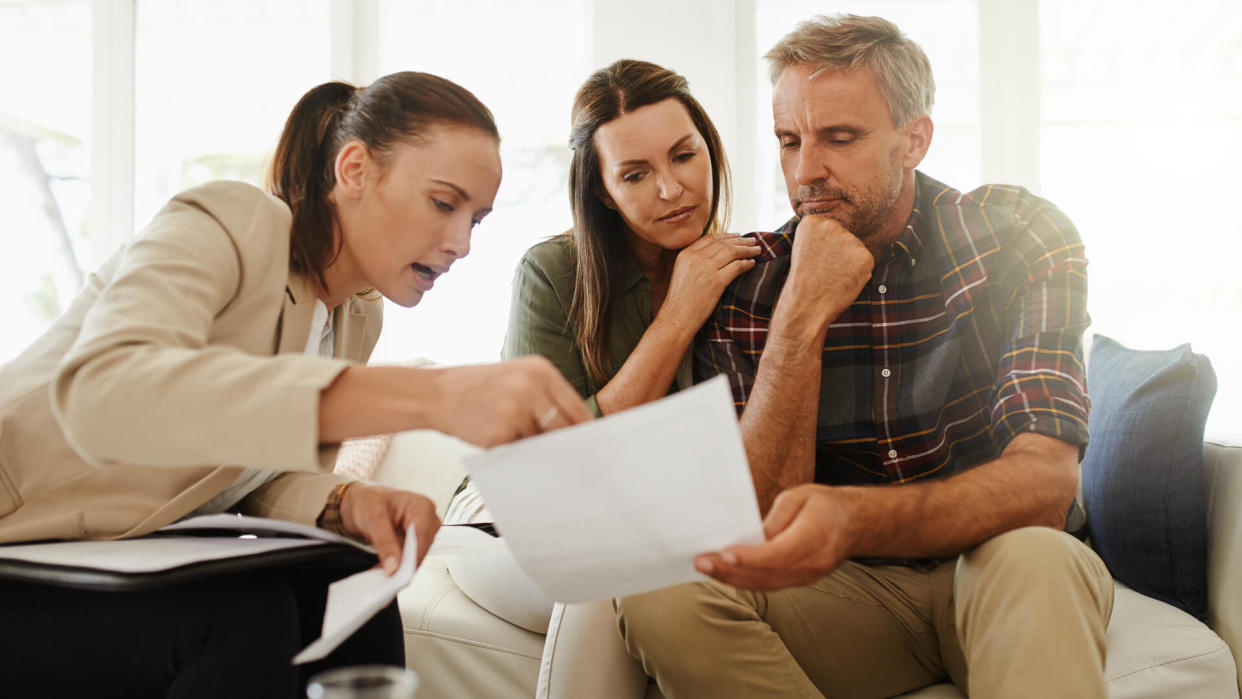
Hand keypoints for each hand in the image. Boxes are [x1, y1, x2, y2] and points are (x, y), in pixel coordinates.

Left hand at [338, 482, 439, 574]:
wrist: (360, 502)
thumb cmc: (369, 500)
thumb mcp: (373, 519)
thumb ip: (385, 543)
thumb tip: (394, 566)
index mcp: (422, 506)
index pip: (423, 534)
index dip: (413, 555)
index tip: (400, 572)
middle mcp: (426, 520)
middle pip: (421, 548)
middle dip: (404, 564)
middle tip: (387, 577)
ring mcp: (421, 533)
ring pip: (415, 557)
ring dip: (399, 567)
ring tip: (381, 575)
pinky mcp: (413, 544)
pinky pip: (407, 560)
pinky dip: (395, 566)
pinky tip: (383, 571)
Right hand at [430, 356, 592, 446]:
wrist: (439, 394)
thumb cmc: (481, 389)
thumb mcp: (517, 378)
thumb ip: (546, 397)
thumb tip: (577, 430)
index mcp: (540, 370)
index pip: (577, 408)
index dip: (586, 431)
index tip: (591, 447)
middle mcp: (531, 387)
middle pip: (565, 428)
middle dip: (566, 445)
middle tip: (571, 460)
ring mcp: (516, 409)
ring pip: (542, 442)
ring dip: (537, 449)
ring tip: (520, 441)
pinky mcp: (501, 431)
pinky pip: (520, 452)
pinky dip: (517, 453)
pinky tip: (503, 442)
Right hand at [660, 233, 760, 327]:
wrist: (677, 318)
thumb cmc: (680, 301)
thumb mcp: (681, 273)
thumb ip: (694, 262)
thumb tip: (715, 256)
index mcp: (686, 255)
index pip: (710, 238)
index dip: (726, 236)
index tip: (737, 236)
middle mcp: (695, 258)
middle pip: (723, 243)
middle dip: (740, 241)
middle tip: (752, 240)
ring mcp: (706, 269)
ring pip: (732, 252)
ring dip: (747, 250)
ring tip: (757, 250)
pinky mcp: (716, 281)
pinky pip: (736, 266)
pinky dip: (746, 263)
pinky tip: (751, 263)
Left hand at [694, 484, 853, 589]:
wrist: (855, 523)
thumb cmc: (824, 505)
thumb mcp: (800, 496)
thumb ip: (776, 518)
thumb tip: (753, 537)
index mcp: (814, 538)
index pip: (777, 554)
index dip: (748, 557)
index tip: (722, 553)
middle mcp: (811, 564)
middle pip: (766, 574)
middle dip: (730, 570)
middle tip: (701, 561)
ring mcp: (807, 577)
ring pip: (765, 584)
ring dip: (732, 578)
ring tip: (705, 567)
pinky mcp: (800, 580)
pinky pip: (769, 585)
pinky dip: (744, 580)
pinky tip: (724, 572)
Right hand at [785, 216, 873, 321]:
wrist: (806, 305)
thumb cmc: (803, 282)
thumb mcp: (803, 250)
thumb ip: (821, 237)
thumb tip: (840, 237)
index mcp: (812, 222)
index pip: (828, 229)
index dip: (824, 246)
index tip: (816, 258)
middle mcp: (831, 225)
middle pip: (844, 237)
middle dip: (839, 252)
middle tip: (825, 270)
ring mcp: (849, 239)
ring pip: (856, 250)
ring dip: (850, 263)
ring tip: (834, 277)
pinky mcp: (864, 255)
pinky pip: (866, 262)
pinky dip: (859, 273)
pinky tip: (844, 281)